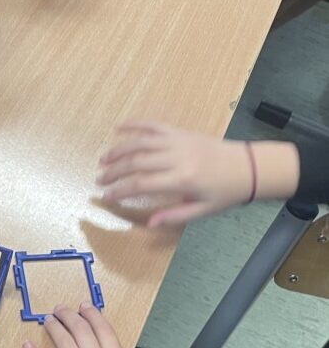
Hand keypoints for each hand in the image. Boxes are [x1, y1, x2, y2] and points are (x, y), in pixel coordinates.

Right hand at [98, 123, 300, 227]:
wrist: (247, 166)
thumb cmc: (224, 192)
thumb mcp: (202, 211)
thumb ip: (174, 216)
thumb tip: (149, 223)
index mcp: (182, 180)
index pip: (142, 184)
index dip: (120, 190)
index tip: (106, 196)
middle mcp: (177, 157)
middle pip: (136, 162)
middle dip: (114, 171)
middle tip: (99, 180)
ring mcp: (178, 141)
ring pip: (140, 142)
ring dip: (118, 149)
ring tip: (103, 159)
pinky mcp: (180, 132)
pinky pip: (154, 125)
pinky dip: (135, 124)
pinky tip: (118, 127)